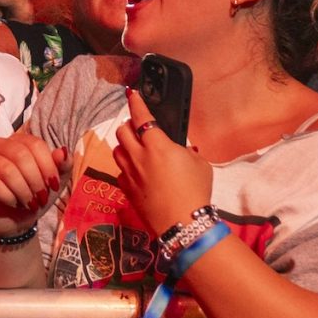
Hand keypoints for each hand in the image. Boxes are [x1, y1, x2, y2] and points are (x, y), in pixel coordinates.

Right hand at [0, 132, 67, 235]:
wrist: (15, 221)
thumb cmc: (33, 197)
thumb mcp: (55, 182)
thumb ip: (63, 165)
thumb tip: (62, 152)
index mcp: (20, 141)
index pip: (35, 145)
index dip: (48, 166)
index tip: (54, 186)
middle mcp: (0, 145)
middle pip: (21, 155)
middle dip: (35, 181)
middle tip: (41, 198)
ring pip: (7, 170)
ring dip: (23, 191)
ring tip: (29, 203)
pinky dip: (8, 197)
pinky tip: (14, 204)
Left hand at [113, 90, 214, 235]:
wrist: (182, 223)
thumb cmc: (195, 191)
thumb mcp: (199, 165)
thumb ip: (187, 152)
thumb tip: (182, 151)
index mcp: (158, 145)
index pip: (141, 117)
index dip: (136, 102)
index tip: (132, 94)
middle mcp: (138, 156)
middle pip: (122, 131)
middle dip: (129, 125)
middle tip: (139, 128)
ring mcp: (129, 173)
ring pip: (117, 150)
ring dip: (125, 146)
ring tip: (137, 150)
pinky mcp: (126, 189)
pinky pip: (120, 171)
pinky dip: (127, 167)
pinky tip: (138, 173)